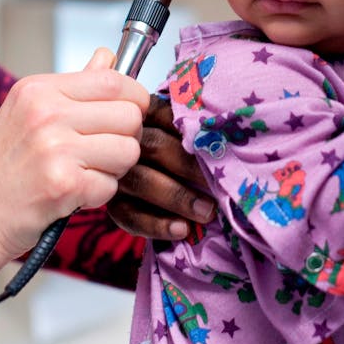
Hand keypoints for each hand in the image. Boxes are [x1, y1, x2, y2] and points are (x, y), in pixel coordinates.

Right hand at [0, 48, 147, 265]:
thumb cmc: (1, 169)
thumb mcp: (27, 113)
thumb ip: (74, 86)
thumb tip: (108, 57)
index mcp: (38, 90)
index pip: (113, 80)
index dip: (134, 99)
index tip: (129, 114)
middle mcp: (45, 113)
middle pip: (129, 115)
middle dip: (126, 138)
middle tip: (101, 152)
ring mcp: (54, 148)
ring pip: (128, 150)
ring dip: (115, 168)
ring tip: (86, 172)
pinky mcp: (63, 184)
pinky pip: (111, 185)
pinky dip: (98, 196)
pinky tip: (72, 194)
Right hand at [107, 93, 214, 239]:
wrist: (147, 184)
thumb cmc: (178, 151)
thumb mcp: (184, 133)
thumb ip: (198, 131)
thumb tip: (230, 136)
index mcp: (146, 113)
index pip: (168, 115)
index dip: (194, 130)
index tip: (221, 146)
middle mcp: (126, 139)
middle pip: (154, 147)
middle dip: (189, 166)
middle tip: (219, 184)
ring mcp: (116, 172)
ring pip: (142, 181)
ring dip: (178, 197)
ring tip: (208, 212)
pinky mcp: (113, 204)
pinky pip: (130, 215)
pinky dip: (157, 225)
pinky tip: (182, 230)